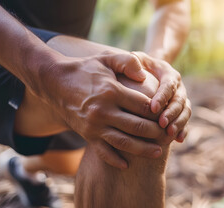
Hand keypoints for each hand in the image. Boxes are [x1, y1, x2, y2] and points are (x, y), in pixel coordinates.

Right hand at [39, 50, 163, 168]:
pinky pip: (103, 152)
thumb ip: (128, 62)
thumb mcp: (106, 58)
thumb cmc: (85, 69)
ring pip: (123, 142)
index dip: (159, 111)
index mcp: (111, 92)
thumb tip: (145, 75)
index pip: (143, 105)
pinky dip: (115, 160)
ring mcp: (94, 126)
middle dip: (156, 132)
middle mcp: (103, 112)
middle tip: (169, 135)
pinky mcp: (86, 135)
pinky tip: (127, 165)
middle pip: (137, 126)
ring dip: (143, 149)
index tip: (168, 113)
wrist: (55, 82)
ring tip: (158, 152)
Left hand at [132, 52, 190, 141]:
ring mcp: (182, 99)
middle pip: (180, 100)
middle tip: (162, 124)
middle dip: (172, 113)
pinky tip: (178, 140)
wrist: (148, 73)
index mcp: (169, 74)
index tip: (153, 108)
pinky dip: (184, 130)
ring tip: (169, 134)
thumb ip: (133, 62)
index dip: (163, 97)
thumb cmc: (137, 67)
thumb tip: (140, 76)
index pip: (169, 85)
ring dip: (179, 123)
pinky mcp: (181, 110)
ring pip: (185, 111)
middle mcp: (179, 87)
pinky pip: (186, 120)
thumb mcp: (135, 60)